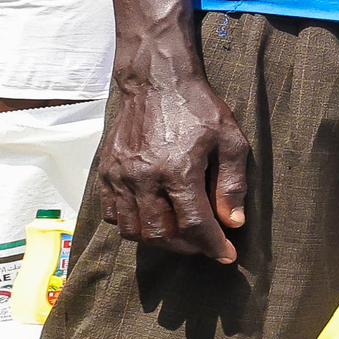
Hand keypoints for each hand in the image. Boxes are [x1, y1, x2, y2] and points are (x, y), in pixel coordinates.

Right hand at [100, 39, 246, 260]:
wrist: (156, 82)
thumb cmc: (199, 109)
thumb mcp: (231, 141)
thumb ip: (232, 184)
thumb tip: (232, 223)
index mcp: (178, 170)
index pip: (194, 225)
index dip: (213, 246)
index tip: (227, 256)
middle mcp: (143, 177)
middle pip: (160, 234)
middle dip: (187, 247)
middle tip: (205, 244)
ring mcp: (120, 175)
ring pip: (132, 230)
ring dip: (158, 240)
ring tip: (180, 236)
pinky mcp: (106, 171)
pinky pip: (112, 214)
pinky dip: (131, 225)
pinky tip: (152, 219)